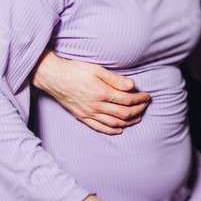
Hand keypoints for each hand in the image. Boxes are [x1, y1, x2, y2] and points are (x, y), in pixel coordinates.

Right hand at [31, 51, 149, 134]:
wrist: (54, 77)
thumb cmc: (74, 70)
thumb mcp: (96, 69)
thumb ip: (115, 79)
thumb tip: (132, 85)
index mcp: (102, 93)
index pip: (127, 99)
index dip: (140, 99)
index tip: (146, 96)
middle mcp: (97, 106)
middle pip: (123, 113)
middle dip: (138, 110)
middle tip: (144, 106)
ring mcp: (89, 113)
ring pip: (114, 123)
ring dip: (128, 122)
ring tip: (137, 118)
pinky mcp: (82, 116)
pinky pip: (99, 127)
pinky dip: (111, 130)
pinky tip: (119, 129)